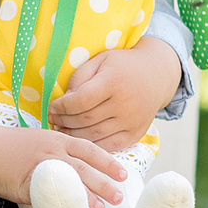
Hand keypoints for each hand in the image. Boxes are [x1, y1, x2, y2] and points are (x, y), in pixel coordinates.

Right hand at [0, 126, 126, 207]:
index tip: (123, 175)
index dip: (107, 162)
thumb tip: (89, 169)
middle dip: (103, 182)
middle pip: (83, 167)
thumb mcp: (44, 140)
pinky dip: (58, 202)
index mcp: (59, 139)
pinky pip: (44, 193)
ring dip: (85, 194)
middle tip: (119, 196)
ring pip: (67, 180)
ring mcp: (38, 166)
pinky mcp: (24, 182)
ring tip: (100, 207)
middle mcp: (51, 150)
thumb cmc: (17, 147)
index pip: (89, 149)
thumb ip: (64, 151)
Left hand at [47, 39, 180, 152]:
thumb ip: (80, 77)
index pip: (80, 101)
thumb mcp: (100, 60)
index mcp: (113, 82)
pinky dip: (91, 145)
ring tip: (61, 131)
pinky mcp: (135, 134)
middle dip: (63, 122)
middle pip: (85, 120)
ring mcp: (131, 121)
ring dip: (73, 135)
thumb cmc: (122, 66)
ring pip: (94, 135)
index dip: (61, 107)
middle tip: (52, 120)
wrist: (156, 75)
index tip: (51, 107)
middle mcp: (124, 104)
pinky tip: (80, 139)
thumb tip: (65, 100)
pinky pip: (108, 146)